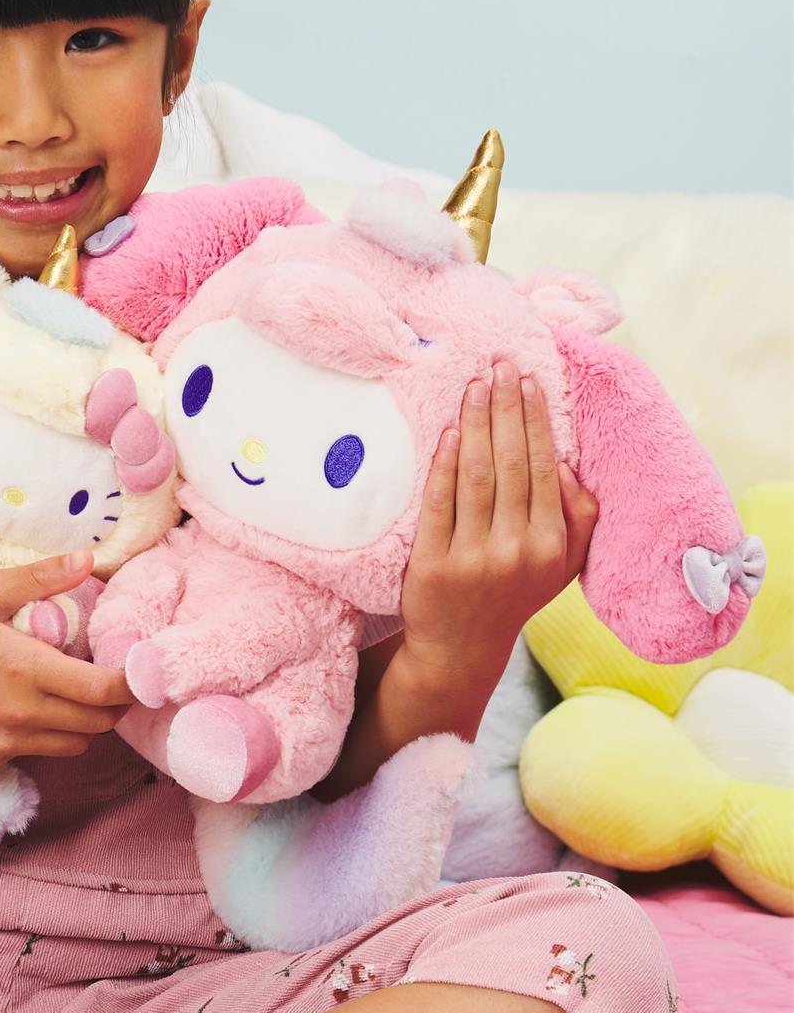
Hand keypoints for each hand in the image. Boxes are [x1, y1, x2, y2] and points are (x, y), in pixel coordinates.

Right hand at [0, 552, 135, 769]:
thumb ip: (41, 579)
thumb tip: (89, 560)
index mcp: (23, 668)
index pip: (103, 691)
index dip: (132, 683)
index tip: (141, 669)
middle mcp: (19, 714)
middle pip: (97, 723)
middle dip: (115, 703)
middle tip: (114, 676)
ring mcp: (2, 743)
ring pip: (73, 744)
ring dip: (85, 721)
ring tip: (76, 690)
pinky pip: (37, 752)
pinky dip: (47, 733)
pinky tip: (29, 704)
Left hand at [398, 361, 598, 686]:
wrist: (461, 649)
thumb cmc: (513, 592)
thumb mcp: (561, 564)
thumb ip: (578, 517)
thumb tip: (569, 462)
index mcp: (552, 545)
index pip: (545, 469)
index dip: (536, 421)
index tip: (529, 380)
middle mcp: (518, 550)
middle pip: (512, 464)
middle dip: (506, 408)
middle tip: (499, 364)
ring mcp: (474, 558)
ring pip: (477, 476)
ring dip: (476, 423)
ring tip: (473, 385)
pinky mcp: (433, 564)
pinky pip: (440, 502)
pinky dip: (445, 463)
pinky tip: (449, 431)